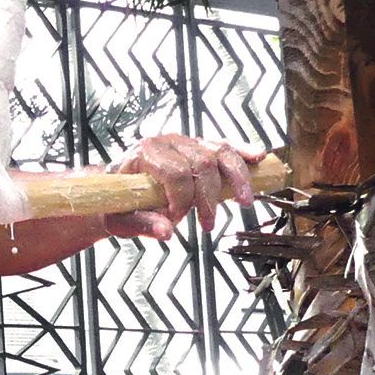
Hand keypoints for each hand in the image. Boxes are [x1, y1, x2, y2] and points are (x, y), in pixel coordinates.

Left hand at [101, 135, 261, 239]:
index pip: (175, 172)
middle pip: (202, 164)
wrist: (117, 187)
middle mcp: (167, 141)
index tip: (177, 220)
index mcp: (144, 153)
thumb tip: (167, 233)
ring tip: (245, 202)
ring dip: (236, 179)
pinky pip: (224, 146)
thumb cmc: (118, 201)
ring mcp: (185, 142)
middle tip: (206, 224)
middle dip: (208, 198)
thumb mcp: (121, 218)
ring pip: (219, 152)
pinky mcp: (198, 146)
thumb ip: (143, 224)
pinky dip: (242, 153)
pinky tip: (257, 159)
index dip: (182, 200)